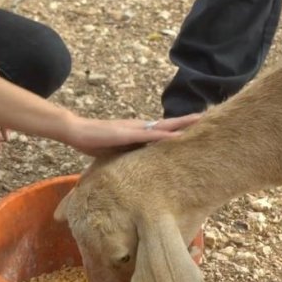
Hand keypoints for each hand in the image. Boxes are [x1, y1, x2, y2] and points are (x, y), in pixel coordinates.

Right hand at [65, 113, 201, 156]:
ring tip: (199, 119)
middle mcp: (139, 127)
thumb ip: (129, 153)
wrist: (76, 131)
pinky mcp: (127, 133)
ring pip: (163, 125)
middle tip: (205, 117)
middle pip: (168, 123)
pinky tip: (178, 134)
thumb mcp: (116, 150)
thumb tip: (139, 164)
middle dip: (186, 121)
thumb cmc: (94, 141)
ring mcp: (134, 129)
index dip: (178, 127)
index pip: (162, 129)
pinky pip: (150, 135)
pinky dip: (165, 134)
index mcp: (137, 132)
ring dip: (181, 123)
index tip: (194, 126)